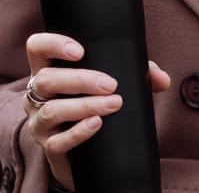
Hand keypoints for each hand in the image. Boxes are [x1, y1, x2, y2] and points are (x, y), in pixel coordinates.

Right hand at [22, 32, 171, 190]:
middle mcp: (36, 95)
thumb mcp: (111, 85)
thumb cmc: (95, 106)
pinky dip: (79, 132)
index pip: (37, 47)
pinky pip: (59, 141)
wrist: (85, 154)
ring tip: (113, 104)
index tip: (80, 51)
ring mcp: (40, 122)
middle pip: (46, 80)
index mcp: (48, 70)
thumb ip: (137, 76)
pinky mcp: (49, 147)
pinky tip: (97, 124)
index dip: (53, 44)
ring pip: (52, 110)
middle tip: (111, 84)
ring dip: (85, 105)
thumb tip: (162, 79)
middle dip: (80, 79)